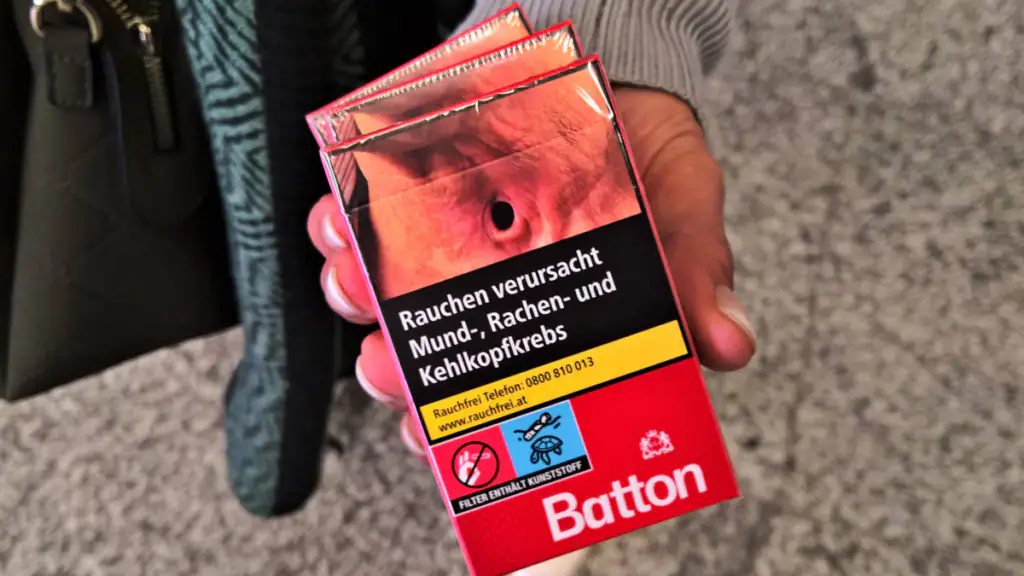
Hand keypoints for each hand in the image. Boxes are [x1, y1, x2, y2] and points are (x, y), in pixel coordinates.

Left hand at [306, 86, 755, 456]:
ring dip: (360, 299)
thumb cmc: (649, 148)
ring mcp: (452, 247)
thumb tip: (730, 347)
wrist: (612, 67)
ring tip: (359, 287)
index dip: (475, 429)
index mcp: (559, 321)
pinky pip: (363, 222)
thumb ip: (698, 273)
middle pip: (434, 361)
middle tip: (389, 368)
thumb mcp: (684, 206)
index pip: (514, 396)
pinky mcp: (420, 196)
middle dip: (400, 373)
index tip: (445, 442)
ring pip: (386, 298)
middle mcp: (498, 293)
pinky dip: (342, 228)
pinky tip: (342, 225)